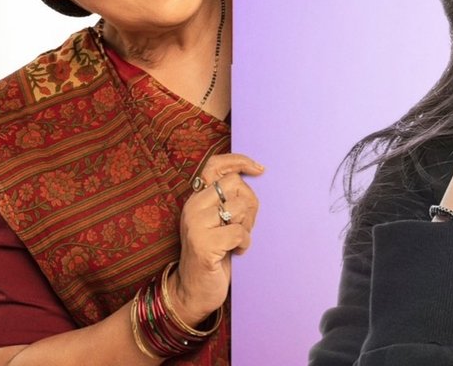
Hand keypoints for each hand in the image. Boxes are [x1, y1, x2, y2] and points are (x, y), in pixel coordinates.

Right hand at [169, 152, 263, 323]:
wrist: (194, 290)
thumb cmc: (215, 253)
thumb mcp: (221, 221)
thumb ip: (230, 200)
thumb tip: (258, 175)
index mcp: (196, 199)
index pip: (215, 165)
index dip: (239, 161)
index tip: (260, 169)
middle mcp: (192, 207)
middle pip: (236, 185)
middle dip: (250, 204)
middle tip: (245, 225)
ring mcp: (195, 225)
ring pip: (240, 207)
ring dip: (247, 226)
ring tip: (237, 240)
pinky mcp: (203, 244)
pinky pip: (239, 233)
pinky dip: (245, 244)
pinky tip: (236, 253)